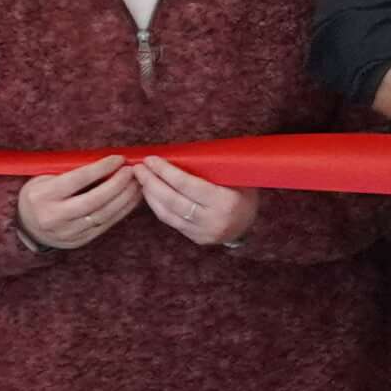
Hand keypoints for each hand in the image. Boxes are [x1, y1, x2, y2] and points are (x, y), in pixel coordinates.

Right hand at [8, 155, 141, 253]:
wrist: (27, 226)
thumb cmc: (40, 194)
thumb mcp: (45, 178)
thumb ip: (71, 171)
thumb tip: (108, 161)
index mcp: (42, 196)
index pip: (77, 180)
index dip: (101, 168)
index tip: (118, 158)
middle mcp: (53, 216)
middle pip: (94, 200)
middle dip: (118, 184)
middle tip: (132, 171)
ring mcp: (67, 232)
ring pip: (103, 215)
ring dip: (125, 198)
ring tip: (138, 183)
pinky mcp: (79, 241)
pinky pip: (106, 225)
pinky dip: (122, 211)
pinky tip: (132, 199)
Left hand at [132, 159, 254, 249]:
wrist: (252, 224)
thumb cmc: (243, 192)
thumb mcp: (237, 177)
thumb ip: (212, 168)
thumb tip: (180, 152)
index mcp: (226, 201)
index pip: (188, 184)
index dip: (166, 171)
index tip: (151, 159)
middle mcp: (213, 219)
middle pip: (172, 199)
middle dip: (152, 181)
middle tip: (138, 167)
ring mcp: (203, 232)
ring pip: (167, 212)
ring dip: (150, 194)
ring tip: (140, 178)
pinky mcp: (195, 238)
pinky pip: (170, 221)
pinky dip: (157, 206)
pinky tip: (150, 193)